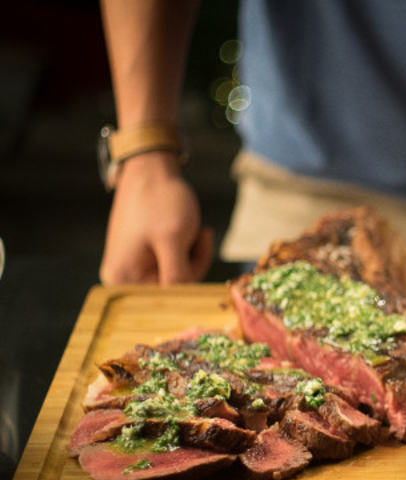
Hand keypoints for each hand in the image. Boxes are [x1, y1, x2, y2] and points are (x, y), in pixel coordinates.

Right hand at [99, 152, 213, 284]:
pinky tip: (191, 230)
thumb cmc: (160, 200)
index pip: (169, 296)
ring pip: (178, 275)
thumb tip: (185, 305)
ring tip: (196, 229)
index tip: (202, 245)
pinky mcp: (144, 258)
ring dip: (193, 254)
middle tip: (202, 233)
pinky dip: (187, 249)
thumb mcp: (174, 239)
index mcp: (124, 278)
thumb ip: (178, 276)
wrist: (151, 168)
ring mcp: (133, 268)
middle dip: (193, 262)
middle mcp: (123, 279)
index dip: (193, 276)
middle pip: (173, 288)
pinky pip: (174, 264)